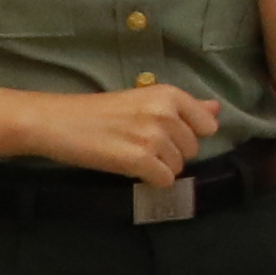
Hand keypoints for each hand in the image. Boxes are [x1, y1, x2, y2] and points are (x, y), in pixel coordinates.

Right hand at [34, 80, 219, 184]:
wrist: (58, 122)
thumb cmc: (99, 111)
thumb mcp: (144, 100)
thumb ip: (185, 107)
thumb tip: (217, 108)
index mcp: (168, 94)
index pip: (208, 124)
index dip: (189, 135)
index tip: (165, 134)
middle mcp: (165, 113)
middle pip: (193, 149)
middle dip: (172, 152)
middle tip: (141, 144)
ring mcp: (153, 137)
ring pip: (178, 166)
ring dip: (159, 167)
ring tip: (132, 154)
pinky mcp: (139, 160)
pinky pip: (164, 180)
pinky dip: (150, 180)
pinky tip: (131, 168)